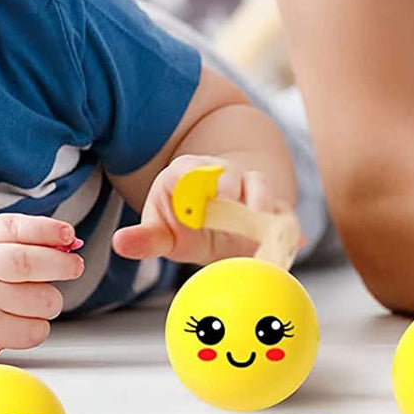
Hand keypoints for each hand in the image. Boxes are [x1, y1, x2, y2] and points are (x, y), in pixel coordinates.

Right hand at [0, 213, 84, 362]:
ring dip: (51, 301)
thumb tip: (71, 242)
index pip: (17, 227)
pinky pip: (33, 331)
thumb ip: (24, 237)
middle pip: (27, 263)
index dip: (49, 230)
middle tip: (74, 267)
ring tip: (37, 299)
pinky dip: (38, 327)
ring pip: (41, 300)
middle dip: (62, 264)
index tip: (69, 235)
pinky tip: (23, 321)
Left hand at [110, 153, 296, 265]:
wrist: (221, 220)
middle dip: (230, 187)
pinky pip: (283, 212)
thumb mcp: (164, 233)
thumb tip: (120, 242)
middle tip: (230, 204)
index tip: (190, 200)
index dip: (193, 181)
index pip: (188, 169)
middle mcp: (222, 174)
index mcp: (189, 173)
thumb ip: (146, 239)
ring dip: (261, 200)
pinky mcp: (272, 206)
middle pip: (228, 174)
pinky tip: (294, 244)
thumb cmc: (187, 223)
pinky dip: (288, 227)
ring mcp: (249, 187)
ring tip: (262, 218)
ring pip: (259, 184)